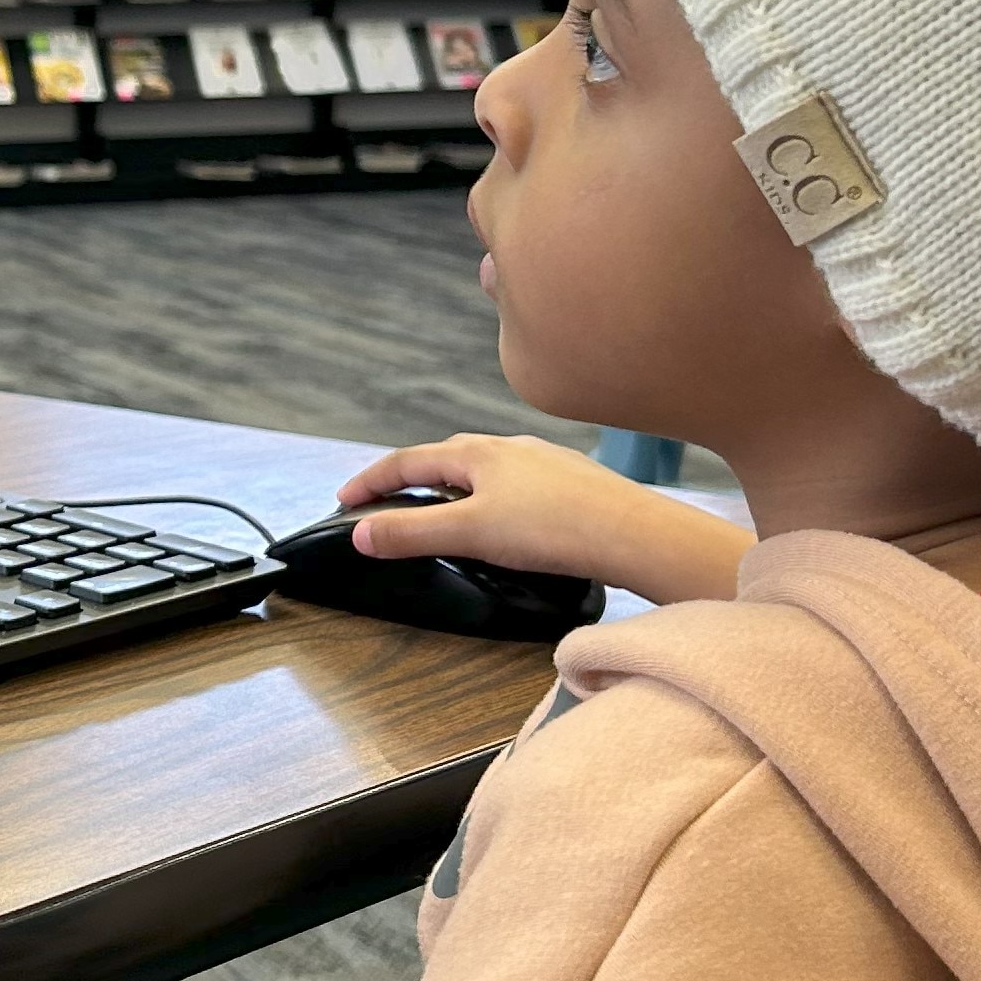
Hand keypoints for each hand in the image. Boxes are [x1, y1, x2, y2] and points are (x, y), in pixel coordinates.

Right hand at [335, 434, 753, 605]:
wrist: (634, 533)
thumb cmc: (554, 528)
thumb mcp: (471, 533)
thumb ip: (413, 533)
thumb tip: (362, 533)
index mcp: (476, 452)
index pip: (407, 460)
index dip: (372, 481)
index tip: (345, 499)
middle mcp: (508, 446)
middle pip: (445, 457)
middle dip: (410, 478)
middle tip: (386, 504)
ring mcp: (542, 460)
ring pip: (483, 468)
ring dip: (452, 486)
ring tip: (440, 511)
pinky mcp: (570, 481)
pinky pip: (514, 482)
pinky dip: (489, 496)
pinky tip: (503, 519)